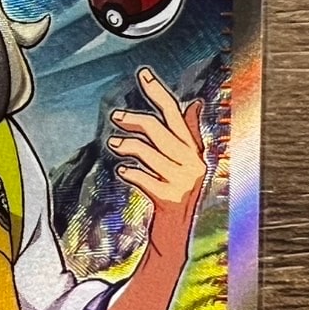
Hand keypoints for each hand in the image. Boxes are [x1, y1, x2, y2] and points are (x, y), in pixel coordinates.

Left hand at [107, 67, 206, 259]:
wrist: (175, 236)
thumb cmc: (175, 195)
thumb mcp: (185, 163)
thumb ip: (188, 134)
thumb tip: (195, 103)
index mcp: (194, 149)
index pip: (176, 113)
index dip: (159, 92)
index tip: (142, 73)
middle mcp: (192, 162)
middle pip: (160, 129)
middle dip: (135, 120)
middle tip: (116, 116)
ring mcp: (182, 181)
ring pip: (149, 152)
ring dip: (127, 146)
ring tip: (113, 144)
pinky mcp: (170, 198)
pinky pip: (143, 178)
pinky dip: (130, 173)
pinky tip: (122, 172)